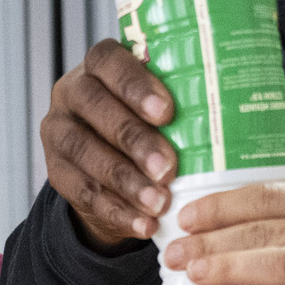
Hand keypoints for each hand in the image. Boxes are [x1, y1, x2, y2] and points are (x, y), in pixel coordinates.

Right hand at [42, 40, 178, 248]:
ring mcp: (59, 131)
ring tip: (159, 202)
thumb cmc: (147, 125)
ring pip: (85, 151)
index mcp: (98, 65)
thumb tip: (228, 116)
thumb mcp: (159, 108)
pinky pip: (82, 191)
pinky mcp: (56, 171)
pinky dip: (117, 210)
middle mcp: (71, 92)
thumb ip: (179, 103)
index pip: (108, 61)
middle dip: (134, 138)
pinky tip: (144, 224)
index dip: (135, 85)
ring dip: (125, 180)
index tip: (167, 112)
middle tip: (167, 167)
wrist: (111, 169)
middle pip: (96, 106)